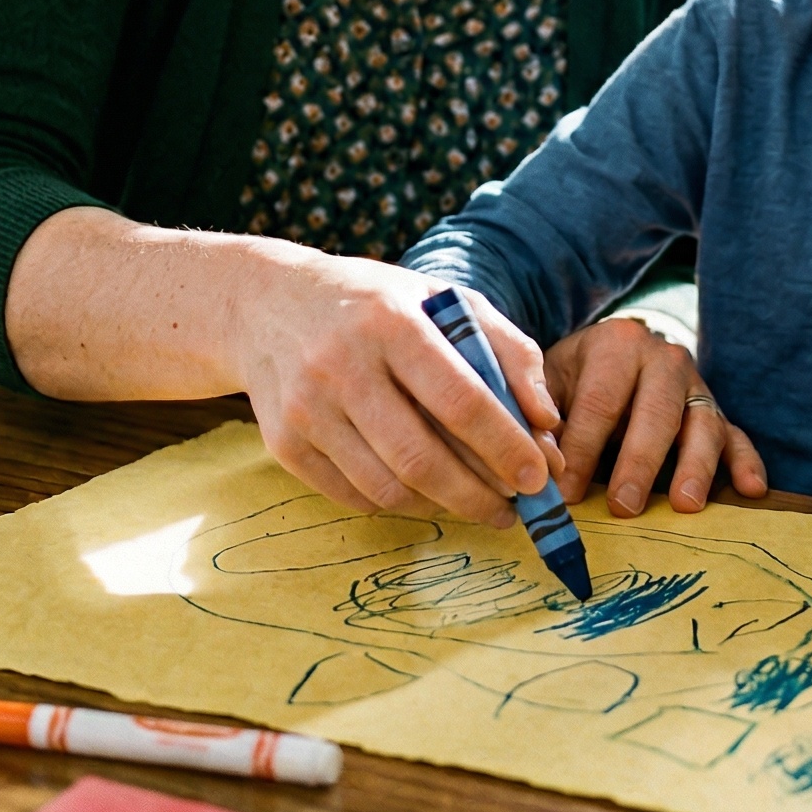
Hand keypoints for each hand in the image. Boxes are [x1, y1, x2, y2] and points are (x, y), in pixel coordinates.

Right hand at [230, 242, 562, 527]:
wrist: (264, 304)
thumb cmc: (374, 303)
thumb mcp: (442, 300)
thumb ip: (506, 349)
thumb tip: (547, 421)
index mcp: (392, 321)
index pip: (460, 399)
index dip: (505, 446)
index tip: (538, 477)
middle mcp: (343, 365)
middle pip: (422, 457)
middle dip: (478, 495)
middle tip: (513, 510)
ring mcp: (307, 408)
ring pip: (388, 487)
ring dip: (442, 506)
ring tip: (474, 502)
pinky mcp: (283, 443)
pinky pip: (353, 496)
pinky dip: (396, 502)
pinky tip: (419, 490)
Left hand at [540, 316, 766, 516]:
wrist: (615, 351)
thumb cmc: (576, 376)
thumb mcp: (551, 379)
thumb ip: (542, 412)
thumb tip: (541, 456)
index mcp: (617, 344)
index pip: (600, 400)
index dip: (582, 448)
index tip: (567, 492)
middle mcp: (663, 358)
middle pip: (655, 412)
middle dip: (638, 463)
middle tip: (623, 507)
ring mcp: (696, 385)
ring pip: (702, 424)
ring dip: (695, 466)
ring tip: (684, 505)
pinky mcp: (717, 411)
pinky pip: (737, 435)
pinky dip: (746, 462)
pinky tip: (751, 490)